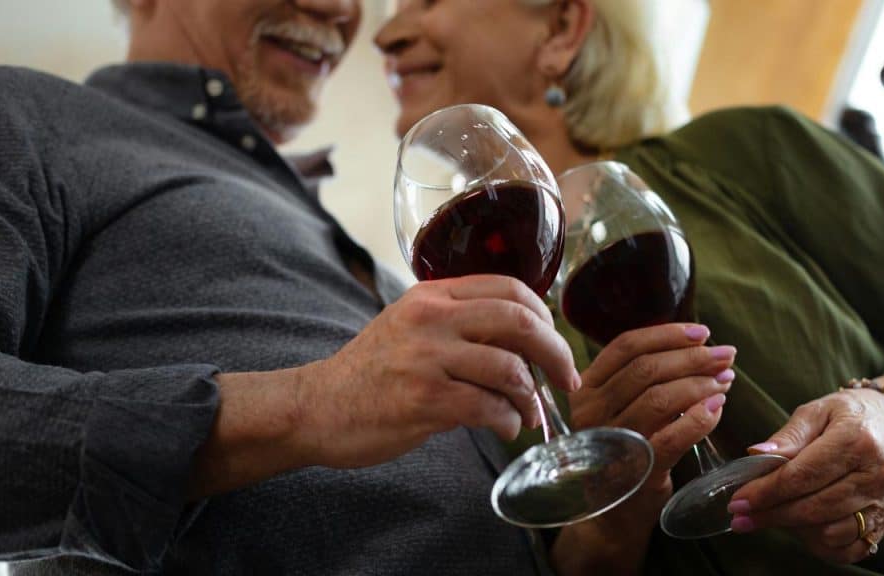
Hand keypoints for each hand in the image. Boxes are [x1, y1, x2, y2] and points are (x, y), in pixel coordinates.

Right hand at [294, 275, 580, 468]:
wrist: (317, 407)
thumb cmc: (371, 372)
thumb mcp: (411, 325)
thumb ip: (460, 322)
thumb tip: (525, 344)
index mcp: (433, 294)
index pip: (510, 288)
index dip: (546, 317)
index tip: (558, 345)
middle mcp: (432, 317)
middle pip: (520, 322)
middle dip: (556, 354)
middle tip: (567, 382)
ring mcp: (426, 357)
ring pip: (509, 368)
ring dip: (531, 399)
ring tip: (528, 415)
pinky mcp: (423, 398)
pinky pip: (488, 407)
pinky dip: (507, 422)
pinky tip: (504, 429)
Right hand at [552, 324, 735, 575]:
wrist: (613, 515)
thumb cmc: (626, 450)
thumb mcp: (623, 408)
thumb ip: (645, 377)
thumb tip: (699, 344)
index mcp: (586, 388)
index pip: (626, 347)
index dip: (667, 335)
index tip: (703, 333)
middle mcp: (591, 412)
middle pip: (646, 369)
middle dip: (692, 357)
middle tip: (726, 356)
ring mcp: (612, 441)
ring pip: (660, 398)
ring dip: (700, 384)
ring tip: (726, 380)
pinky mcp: (637, 470)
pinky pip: (674, 436)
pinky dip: (701, 417)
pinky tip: (718, 407)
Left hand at [727, 383, 883, 563]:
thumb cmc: (847, 415)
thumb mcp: (816, 411)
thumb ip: (788, 436)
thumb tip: (756, 454)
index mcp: (856, 441)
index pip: (803, 475)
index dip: (766, 492)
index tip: (738, 500)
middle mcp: (877, 475)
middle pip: (814, 507)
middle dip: (772, 514)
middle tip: (741, 517)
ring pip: (830, 532)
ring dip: (793, 529)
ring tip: (770, 516)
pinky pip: (850, 549)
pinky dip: (821, 545)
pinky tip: (800, 529)